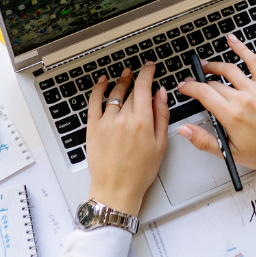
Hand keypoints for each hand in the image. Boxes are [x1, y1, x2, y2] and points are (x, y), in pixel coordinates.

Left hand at [86, 63, 169, 215]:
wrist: (116, 190)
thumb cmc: (139, 172)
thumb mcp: (160, 144)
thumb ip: (162, 116)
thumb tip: (161, 94)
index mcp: (142, 122)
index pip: (144, 87)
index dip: (147, 72)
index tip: (150, 66)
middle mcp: (123, 119)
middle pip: (132, 92)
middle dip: (138, 81)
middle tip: (141, 75)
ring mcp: (106, 122)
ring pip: (115, 94)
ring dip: (121, 82)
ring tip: (125, 75)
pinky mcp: (93, 128)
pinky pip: (94, 102)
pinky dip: (98, 89)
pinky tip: (102, 82)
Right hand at [176, 33, 255, 170]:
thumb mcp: (228, 152)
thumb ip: (203, 140)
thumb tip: (184, 130)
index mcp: (231, 116)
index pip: (203, 94)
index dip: (190, 88)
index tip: (184, 87)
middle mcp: (243, 99)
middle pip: (214, 83)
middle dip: (200, 81)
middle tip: (193, 82)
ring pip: (229, 70)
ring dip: (215, 66)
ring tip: (206, 66)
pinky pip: (254, 62)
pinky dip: (242, 49)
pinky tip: (232, 41)